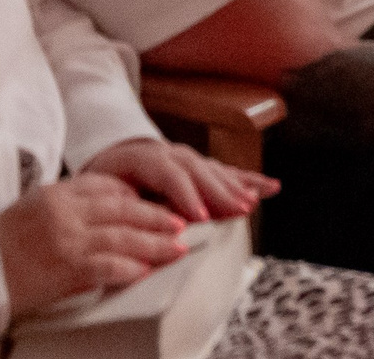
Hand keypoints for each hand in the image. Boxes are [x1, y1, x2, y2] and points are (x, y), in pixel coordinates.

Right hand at [0, 173, 188, 317]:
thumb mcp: (32, 210)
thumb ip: (69, 207)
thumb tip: (108, 213)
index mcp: (56, 193)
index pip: (107, 186)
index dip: (136, 196)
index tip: (154, 203)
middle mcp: (65, 211)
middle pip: (124, 209)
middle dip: (157, 217)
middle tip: (180, 224)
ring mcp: (67, 238)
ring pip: (124, 236)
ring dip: (155, 243)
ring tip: (177, 247)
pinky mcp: (67, 267)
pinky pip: (108, 265)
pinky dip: (130, 267)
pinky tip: (145, 270)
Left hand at [79, 138, 277, 224]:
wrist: (106, 161)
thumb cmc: (103, 183)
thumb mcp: (102, 192)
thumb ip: (125, 203)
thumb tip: (146, 220)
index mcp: (144, 157)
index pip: (169, 173)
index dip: (186, 195)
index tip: (199, 217)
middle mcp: (170, 152)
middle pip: (198, 171)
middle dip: (219, 192)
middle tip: (237, 211)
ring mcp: (188, 158)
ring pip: (215, 171)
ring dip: (236, 188)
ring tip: (251, 203)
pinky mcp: (201, 168)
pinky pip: (227, 172)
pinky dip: (249, 181)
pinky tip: (270, 187)